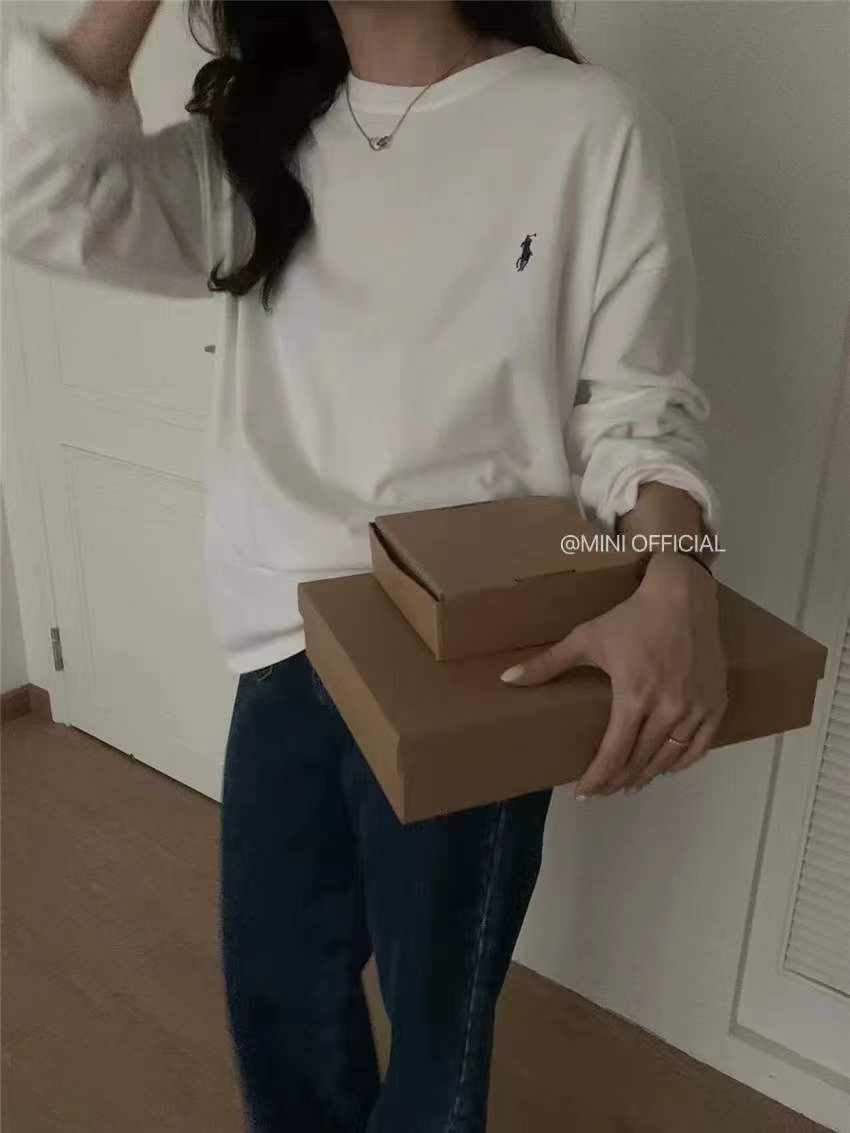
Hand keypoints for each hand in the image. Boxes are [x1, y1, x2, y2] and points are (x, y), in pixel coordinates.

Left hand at [499, 553, 727, 797]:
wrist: (682, 596)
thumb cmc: (631, 618)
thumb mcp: (586, 638)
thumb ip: (547, 664)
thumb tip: (507, 679)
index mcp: (634, 697)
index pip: (614, 754)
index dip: (597, 777)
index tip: (584, 792)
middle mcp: (668, 708)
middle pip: (641, 761)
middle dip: (619, 780)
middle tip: (605, 790)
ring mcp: (695, 707)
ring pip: (670, 757)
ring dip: (648, 775)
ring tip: (631, 784)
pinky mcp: (715, 702)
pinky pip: (701, 745)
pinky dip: (683, 762)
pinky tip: (667, 767)